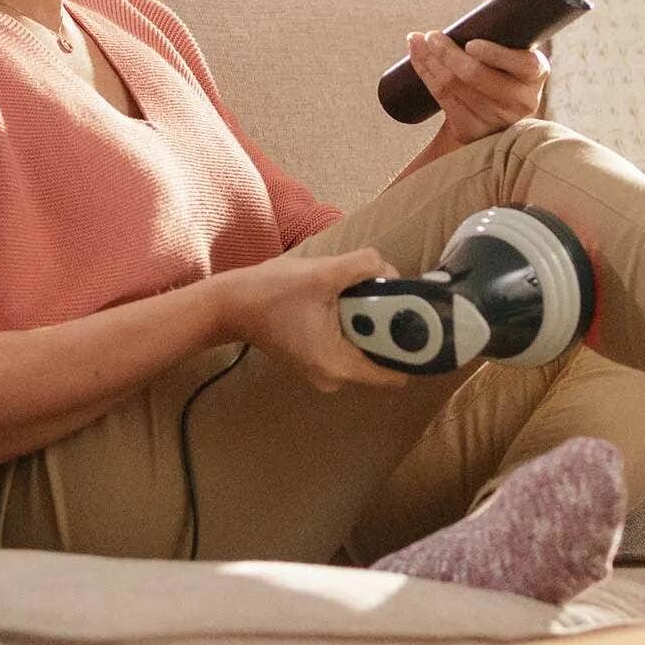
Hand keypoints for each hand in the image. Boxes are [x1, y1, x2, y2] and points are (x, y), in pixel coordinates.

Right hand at [218, 249, 412, 392]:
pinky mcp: (315, 359)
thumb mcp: (323, 272)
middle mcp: (334, 377)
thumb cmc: (271, 292)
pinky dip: (352, 325)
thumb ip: (364, 266)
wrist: (229, 305)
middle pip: (381, 357)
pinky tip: (340, 301)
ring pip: (365, 348)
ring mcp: (323, 371)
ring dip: (367, 322)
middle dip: (386, 326)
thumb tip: (391, 271)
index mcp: (339, 366)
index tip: (415, 319)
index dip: (410, 348)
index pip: (395, 374)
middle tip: (378, 294)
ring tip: (355, 294)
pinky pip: (348, 345)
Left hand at [405, 30, 549, 143]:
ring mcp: (497, 119)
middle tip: (432, 36)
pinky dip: (426, 75)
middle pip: (478, 77)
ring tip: (419, 41)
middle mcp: (522, 99)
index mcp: (536, 72)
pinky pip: (443, 99)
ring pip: (455, 87)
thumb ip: (501, 31)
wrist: (493, 114)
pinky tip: (418, 58)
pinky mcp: (473, 130)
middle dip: (449, 54)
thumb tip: (482, 2)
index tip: (471, 44)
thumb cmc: (501, 68)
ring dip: (431, 61)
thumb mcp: (510, 53)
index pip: (523, 64)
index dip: (495, 55)